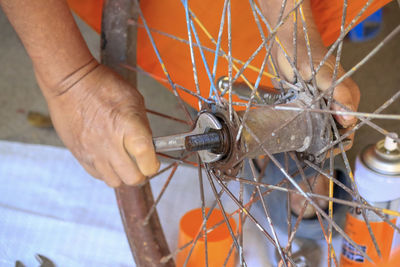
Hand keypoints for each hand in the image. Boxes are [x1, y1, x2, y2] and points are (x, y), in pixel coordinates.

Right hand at [40, 60, 158, 186]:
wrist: (70, 82)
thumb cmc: (103, 86)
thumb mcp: (135, 101)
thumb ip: (143, 127)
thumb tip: (149, 146)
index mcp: (129, 128)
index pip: (147, 163)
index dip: (153, 165)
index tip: (154, 161)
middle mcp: (110, 144)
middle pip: (132, 178)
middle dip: (141, 174)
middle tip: (141, 165)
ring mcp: (93, 152)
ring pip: (114, 181)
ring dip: (123, 175)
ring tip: (124, 162)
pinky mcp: (79, 154)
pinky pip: (97, 175)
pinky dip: (106, 171)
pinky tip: (108, 158)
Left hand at [259, 0, 359, 150]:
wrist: (288, 42)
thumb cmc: (306, 54)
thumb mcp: (321, 74)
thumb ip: (337, 94)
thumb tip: (348, 119)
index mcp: (347, 98)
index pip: (348, 130)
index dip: (336, 143)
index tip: (320, 151)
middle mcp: (336, 103)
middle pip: (334, 132)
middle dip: (321, 143)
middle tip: (304, 148)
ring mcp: (321, 103)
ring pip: (320, 128)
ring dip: (310, 137)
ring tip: (296, 142)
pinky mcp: (308, 103)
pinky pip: (308, 121)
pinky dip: (301, 128)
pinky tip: (292, 133)